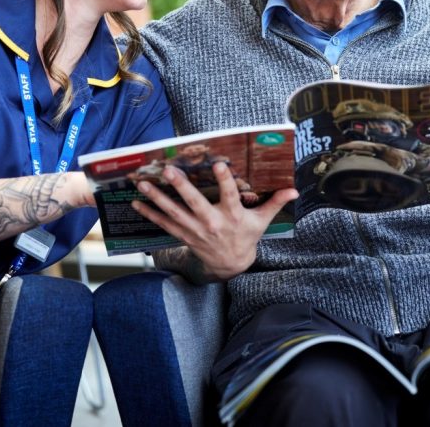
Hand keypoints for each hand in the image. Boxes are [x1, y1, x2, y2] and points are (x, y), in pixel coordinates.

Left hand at [133, 162, 297, 280]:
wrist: (230, 264)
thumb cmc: (246, 237)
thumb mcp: (262, 221)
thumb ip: (274, 202)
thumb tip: (294, 189)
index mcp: (233, 216)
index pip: (230, 195)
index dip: (225, 180)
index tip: (220, 164)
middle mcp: (213, 223)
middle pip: (195, 203)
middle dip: (180, 187)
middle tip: (168, 171)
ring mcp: (196, 231)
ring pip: (174, 213)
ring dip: (157, 199)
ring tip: (142, 185)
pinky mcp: (184, 236)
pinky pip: (164, 224)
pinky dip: (150, 214)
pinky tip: (136, 203)